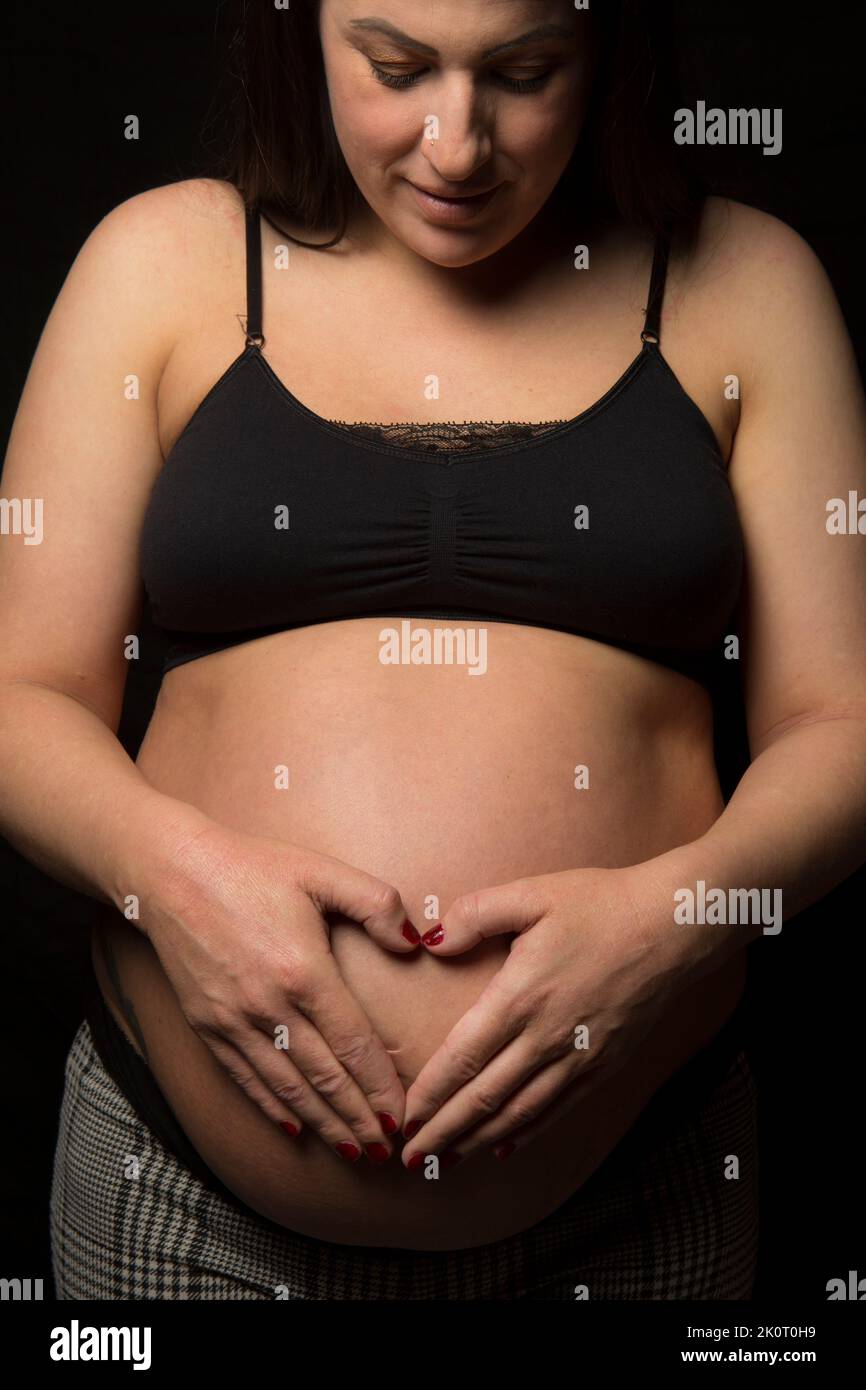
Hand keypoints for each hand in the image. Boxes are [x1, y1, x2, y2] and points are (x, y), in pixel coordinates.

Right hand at [138, 821, 419, 1160]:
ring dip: (324, 1124)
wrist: (171, 873)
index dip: (381, 1086)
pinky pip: (247, 1079)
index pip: (353, 1045)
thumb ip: (376, 903)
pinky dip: (275, 1109)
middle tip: (389, 1149)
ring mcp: (234, 1022)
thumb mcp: (322, 871)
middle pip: (325, 1078)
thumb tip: (413, 944)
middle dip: (359, 1118)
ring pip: (288, 1088)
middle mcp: (269, 1007)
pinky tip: (296, 1129)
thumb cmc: (252, 867)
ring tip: (353, 1150)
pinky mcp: (208, 1026)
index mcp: (304, 971)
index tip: (404, 1114)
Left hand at [400, 865, 694, 1166]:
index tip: (404, 1117)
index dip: (431, 1094)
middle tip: (409, 1159)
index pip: (464, 1058)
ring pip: (519, 1113)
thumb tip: (432, 940)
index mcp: (521, 997)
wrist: (674, 926)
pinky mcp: (604, 1063)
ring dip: (478, 1141)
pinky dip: (527, 1133)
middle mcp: (547, 1037)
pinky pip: (558, 1109)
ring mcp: (578, 1056)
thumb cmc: (601, 904)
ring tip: (446, 1161)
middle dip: (444, 1132)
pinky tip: (505, 1146)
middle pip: (485, 1098)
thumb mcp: (532, 894)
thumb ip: (476, 914)